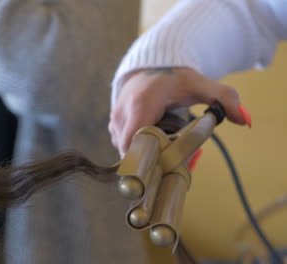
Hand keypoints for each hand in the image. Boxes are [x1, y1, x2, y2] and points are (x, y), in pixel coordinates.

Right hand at [108, 67, 247, 157]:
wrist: (150, 67)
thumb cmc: (174, 78)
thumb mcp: (200, 85)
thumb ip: (224, 98)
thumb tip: (244, 119)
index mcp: (141, 104)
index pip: (136, 143)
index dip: (151, 159)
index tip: (169, 164)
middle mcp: (122, 114)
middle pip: (131, 152)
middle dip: (150, 161)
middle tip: (172, 161)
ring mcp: (114, 121)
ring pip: (126, 151)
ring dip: (144, 156)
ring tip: (164, 150)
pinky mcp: (113, 126)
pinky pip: (123, 146)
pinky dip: (137, 150)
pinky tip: (153, 144)